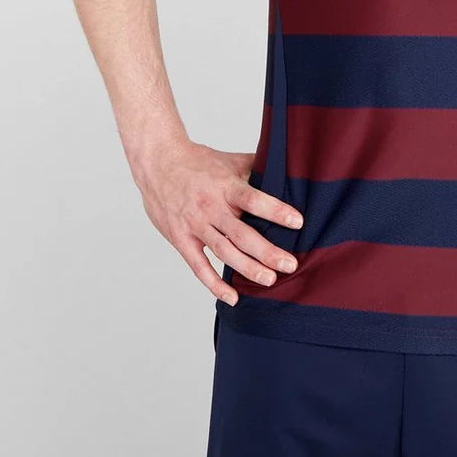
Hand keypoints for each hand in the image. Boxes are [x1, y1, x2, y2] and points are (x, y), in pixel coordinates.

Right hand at [135, 139, 303, 305]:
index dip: (275, 211)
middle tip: (290, 265)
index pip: (253, 200)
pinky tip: (232, 297)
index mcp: (226, 186)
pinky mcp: (182, 239)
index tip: (298, 223)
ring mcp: (195, 225)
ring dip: (247, 268)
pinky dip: (214, 284)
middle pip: (242, 234)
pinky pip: (199, 266)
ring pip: (224, 252)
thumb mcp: (229, 160)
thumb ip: (256, 167)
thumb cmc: (198, 162)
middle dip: (268, 252)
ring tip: (269, 280)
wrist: (158, 164)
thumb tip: (286, 168)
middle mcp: (211, 207)